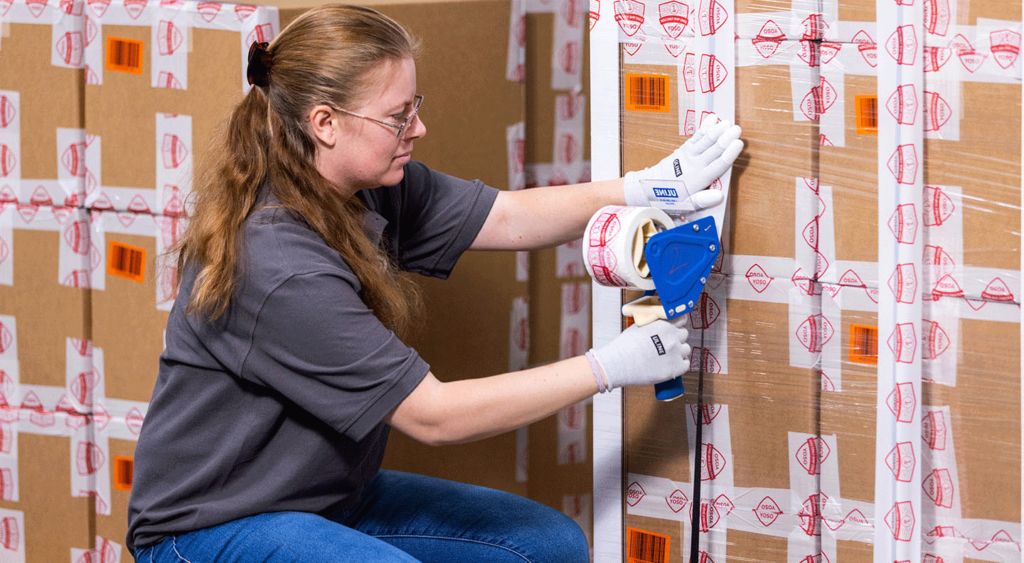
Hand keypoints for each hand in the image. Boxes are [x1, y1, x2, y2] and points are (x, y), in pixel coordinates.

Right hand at [588, 320, 690, 389]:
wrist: (619, 364)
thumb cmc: (625, 346)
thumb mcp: (640, 326)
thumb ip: (654, 324)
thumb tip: (661, 324)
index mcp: (664, 324)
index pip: (682, 319)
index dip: (677, 324)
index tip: (674, 328)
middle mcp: (673, 337)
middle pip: (684, 334)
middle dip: (676, 338)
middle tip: (666, 344)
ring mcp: (676, 353)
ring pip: (686, 349)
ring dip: (679, 351)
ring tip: (666, 356)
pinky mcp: (676, 368)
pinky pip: (685, 364)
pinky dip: (679, 365)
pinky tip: (669, 365)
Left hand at [623, 119, 743, 208]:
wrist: (648, 187)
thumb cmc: (670, 198)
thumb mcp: (686, 205)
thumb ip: (702, 199)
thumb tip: (720, 196)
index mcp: (698, 179)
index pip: (717, 165)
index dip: (728, 154)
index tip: (738, 144)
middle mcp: (694, 165)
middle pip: (713, 150)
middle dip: (726, 139)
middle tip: (737, 129)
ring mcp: (688, 155)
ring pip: (705, 141)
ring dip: (717, 131)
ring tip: (728, 122)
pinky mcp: (684, 149)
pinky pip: (696, 137)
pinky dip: (704, 127)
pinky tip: (713, 118)